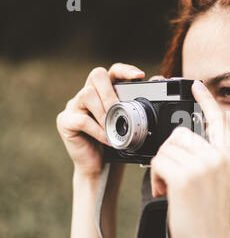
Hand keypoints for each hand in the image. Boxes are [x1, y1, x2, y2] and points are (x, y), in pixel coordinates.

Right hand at [56, 63, 145, 177]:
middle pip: (96, 75)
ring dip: (104, 113)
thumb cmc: (116, 143)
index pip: (113, 72)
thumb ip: (140, 103)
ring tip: (113, 129)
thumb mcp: (131, 124)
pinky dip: (98, 130)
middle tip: (119, 109)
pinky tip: (107, 139)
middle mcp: (88, 94)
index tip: (139, 76)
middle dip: (111, 92)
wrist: (101, 167)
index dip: (125, 70)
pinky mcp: (65, 121)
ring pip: (87, 94)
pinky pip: (82, 119)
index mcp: (104, 92)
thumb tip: (157, 80)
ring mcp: (74, 106)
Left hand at [150, 80, 229, 237]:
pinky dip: (154, 177)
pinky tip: (163, 192)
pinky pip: (158, 161)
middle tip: (171, 178)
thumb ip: (205, 158)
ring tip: (168, 187)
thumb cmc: (207, 216)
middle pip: (180, 134)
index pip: (217, 120)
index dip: (206, 100)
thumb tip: (180, 143)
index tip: (196, 85)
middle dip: (169, 153)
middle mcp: (218, 157)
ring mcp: (203, 166)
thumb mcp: (216, 182)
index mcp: (228, 157)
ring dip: (160, 167)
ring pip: (166, 148)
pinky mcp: (185, 176)